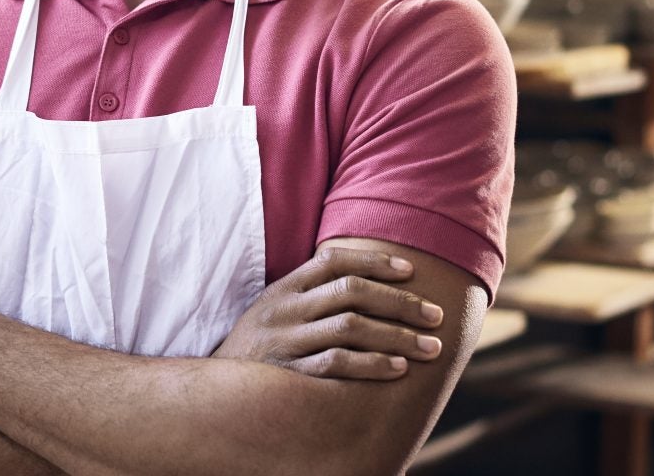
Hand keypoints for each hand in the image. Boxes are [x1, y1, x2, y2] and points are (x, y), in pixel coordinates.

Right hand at [213, 246, 445, 380]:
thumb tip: (369, 281)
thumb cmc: (259, 347)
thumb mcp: (276, 311)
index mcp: (284, 287)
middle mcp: (285, 310)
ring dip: (397, 336)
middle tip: (436, 316)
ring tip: (430, 348)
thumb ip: (311, 294)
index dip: (375, 262)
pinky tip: (398, 368)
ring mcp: (286, 341)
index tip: (410, 271)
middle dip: (400, 302)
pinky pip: (337, 364)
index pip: (334, 261)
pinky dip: (371, 365)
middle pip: (351, 292)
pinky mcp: (289, 375)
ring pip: (350, 327)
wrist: (217, 392)